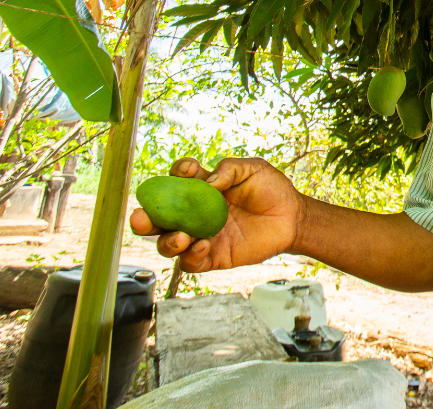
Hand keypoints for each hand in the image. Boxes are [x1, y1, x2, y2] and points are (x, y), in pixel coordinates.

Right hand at [129, 157, 303, 273]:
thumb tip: (206, 183)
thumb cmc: (271, 189)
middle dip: (144, 219)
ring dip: (167, 241)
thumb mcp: (252, 169)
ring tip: (182, 236)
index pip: (175, 181)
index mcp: (200, 189)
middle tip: (140, 218)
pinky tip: (204, 244)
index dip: (176, 174)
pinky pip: (191, 262)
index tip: (188, 170)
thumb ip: (229, 169)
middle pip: (158, 219)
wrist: (292, 216)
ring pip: (168, 244)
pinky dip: (191, 256)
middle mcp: (194, 214)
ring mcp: (201, 236)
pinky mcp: (213, 256)